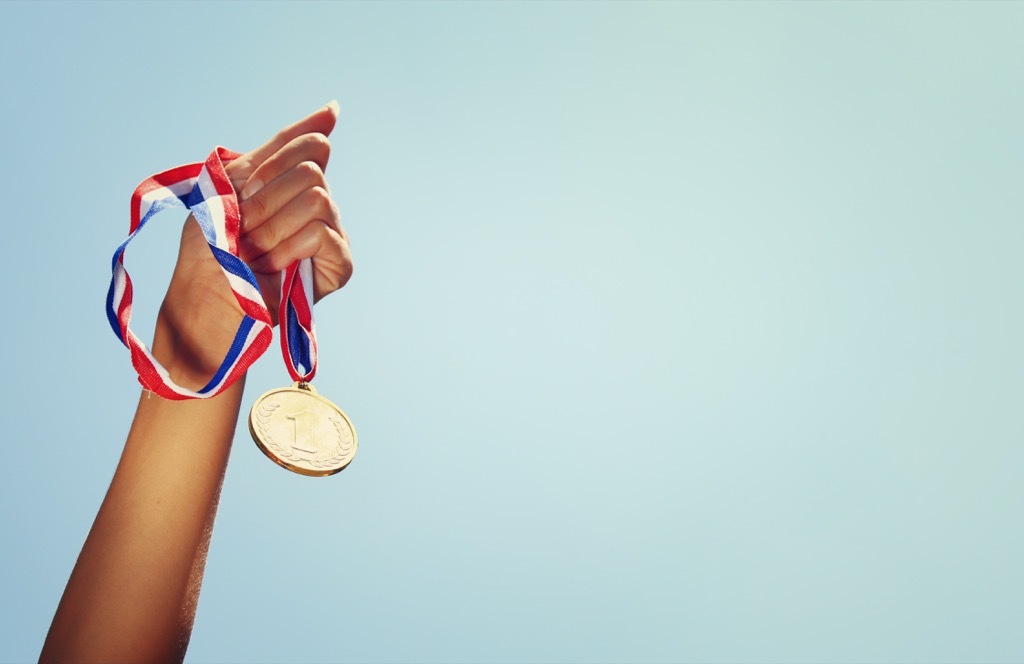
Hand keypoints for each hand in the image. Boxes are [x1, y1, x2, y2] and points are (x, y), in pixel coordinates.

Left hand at [155, 102, 351, 387]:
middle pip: (312, 169)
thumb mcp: (235, 182)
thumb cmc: (212, 245)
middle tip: (244, 228)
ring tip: (254, 250)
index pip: (311, 144)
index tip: (247, 189)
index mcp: (296, 182)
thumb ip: (278, 148)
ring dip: (273, 225)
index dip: (273, 164)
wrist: (205, 296)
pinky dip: (287, 247)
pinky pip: (322, 232)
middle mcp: (321, 204)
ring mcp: (333, 234)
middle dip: (267, 198)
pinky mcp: (340, 265)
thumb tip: (334, 109)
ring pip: (316, 198)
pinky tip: (272, 265)